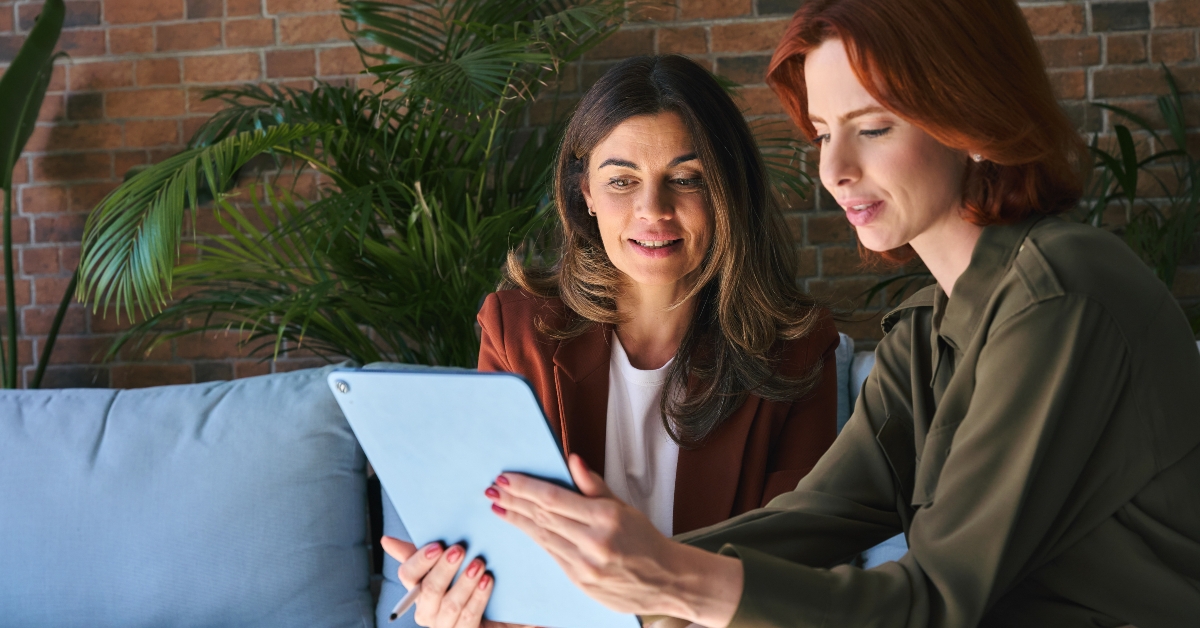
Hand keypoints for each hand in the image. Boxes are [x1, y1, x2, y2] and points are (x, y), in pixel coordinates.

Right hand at [380, 536, 518, 627]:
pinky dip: (478, 598)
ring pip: (449, 606)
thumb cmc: (467, 583)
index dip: (420, 560)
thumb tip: (386, 540)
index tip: (438, 545)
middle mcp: (427, 612)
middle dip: (444, 569)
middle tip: (460, 550)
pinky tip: (487, 582)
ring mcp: (445, 627)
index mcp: (418, 592)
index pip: (407, 575)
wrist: (499, 613)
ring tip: (478, 564)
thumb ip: (420, 553)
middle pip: (428, 590)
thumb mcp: (447, 564)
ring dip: (464, 583)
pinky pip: (468, 618)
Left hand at [484, 454, 742, 625]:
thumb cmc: (645, 539)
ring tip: (499, 507)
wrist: (666, 580)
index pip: (554, 498)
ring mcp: (586, 565)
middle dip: (515, 501)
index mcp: (605, 517)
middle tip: (493, 490)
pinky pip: (552, 555)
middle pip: (543, 516)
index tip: (506, 478)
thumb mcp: (624, 507)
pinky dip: (535, 539)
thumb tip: (572, 460)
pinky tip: (522, 528)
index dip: (526, 487)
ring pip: (542, 536)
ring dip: (517, 520)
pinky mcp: (581, 582)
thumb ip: (594, 486)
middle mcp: (594, 541)